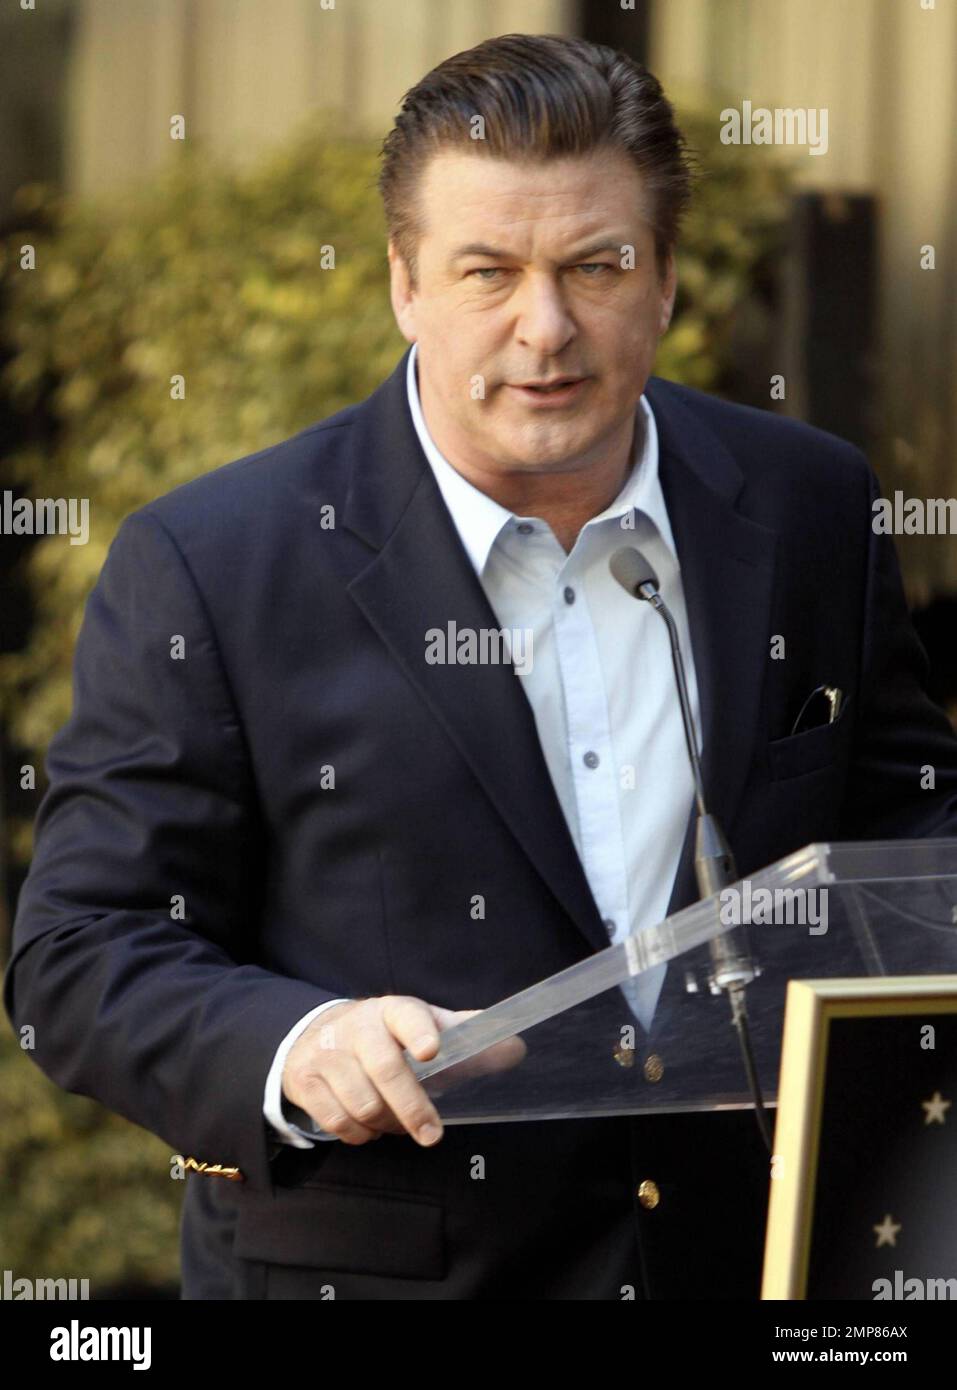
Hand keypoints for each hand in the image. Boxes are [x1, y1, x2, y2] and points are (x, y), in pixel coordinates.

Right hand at [281, 995, 479, 1146]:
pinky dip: (360, 1134)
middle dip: (411, 1107)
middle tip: (432, 1135)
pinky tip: (371, 1128)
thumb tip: (516, 1049)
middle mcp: (357, 1028)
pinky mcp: (306, 1082)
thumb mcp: (425, 1027)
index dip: (419, 1031)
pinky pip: (337, 1121)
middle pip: (385, 1069)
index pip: (407, 1014)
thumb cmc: (386, 1036)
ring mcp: (327, 1054)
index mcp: (392, 1011)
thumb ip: (469, 1040)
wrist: (317, 1036)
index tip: (431, 1051)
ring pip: (361, 1103)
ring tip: (399, 1124)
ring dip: (387, 1124)